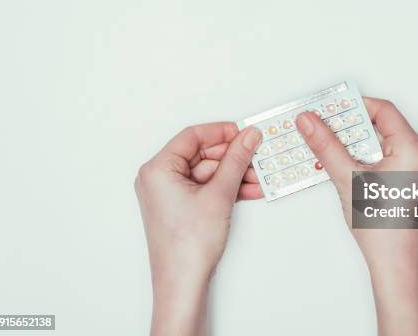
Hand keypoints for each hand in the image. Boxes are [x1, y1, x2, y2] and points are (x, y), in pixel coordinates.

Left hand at [135, 123, 261, 335]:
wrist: (183, 284)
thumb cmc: (187, 246)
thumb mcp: (219, 194)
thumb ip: (236, 160)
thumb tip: (247, 137)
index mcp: (158, 169)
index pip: (192, 136)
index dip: (222, 132)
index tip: (244, 133)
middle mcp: (159, 178)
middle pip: (203, 155)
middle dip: (233, 158)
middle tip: (257, 155)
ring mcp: (170, 194)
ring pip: (209, 173)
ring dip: (235, 175)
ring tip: (259, 178)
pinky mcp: (182, 207)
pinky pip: (208, 188)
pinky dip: (228, 189)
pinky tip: (250, 190)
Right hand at [296, 97, 417, 335]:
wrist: (396, 264)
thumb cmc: (383, 229)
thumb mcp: (347, 179)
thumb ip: (326, 145)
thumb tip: (310, 121)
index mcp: (414, 150)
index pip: (382, 110)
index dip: (353, 105)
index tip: (329, 108)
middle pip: (383, 124)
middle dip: (351, 125)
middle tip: (324, 126)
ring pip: (384, 140)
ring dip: (356, 141)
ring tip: (332, 146)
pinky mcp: (415, 177)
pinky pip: (389, 154)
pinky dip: (367, 155)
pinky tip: (346, 162)